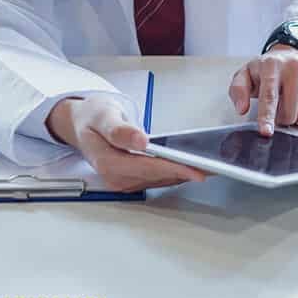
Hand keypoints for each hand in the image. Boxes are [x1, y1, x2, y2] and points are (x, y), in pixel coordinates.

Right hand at [46, 95, 205, 191]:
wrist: (83, 123)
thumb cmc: (93, 117)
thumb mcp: (103, 116)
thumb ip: (120, 130)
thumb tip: (139, 141)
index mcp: (108, 163)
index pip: (148, 168)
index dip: (174, 168)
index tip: (196, 169)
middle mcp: (116, 178)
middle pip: (158, 177)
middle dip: (185, 172)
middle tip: (214, 168)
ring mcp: (124, 182)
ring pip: (161, 180)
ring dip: (184, 175)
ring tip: (210, 166)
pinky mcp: (132, 180)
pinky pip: (159, 178)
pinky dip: (176, 173)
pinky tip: (192, 166)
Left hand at [229, 45, 297, 135]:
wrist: (292, 54)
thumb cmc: (267, 70)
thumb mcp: (246, 76)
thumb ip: (238, 91)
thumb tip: (242, 109)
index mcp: (272, 65)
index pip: (269, 96)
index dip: (267, 116)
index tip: (266, 132)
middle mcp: (295, 66)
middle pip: (289, 112)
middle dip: (282, 119)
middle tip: (279, 109)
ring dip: (297, 119)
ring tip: (292, 104)